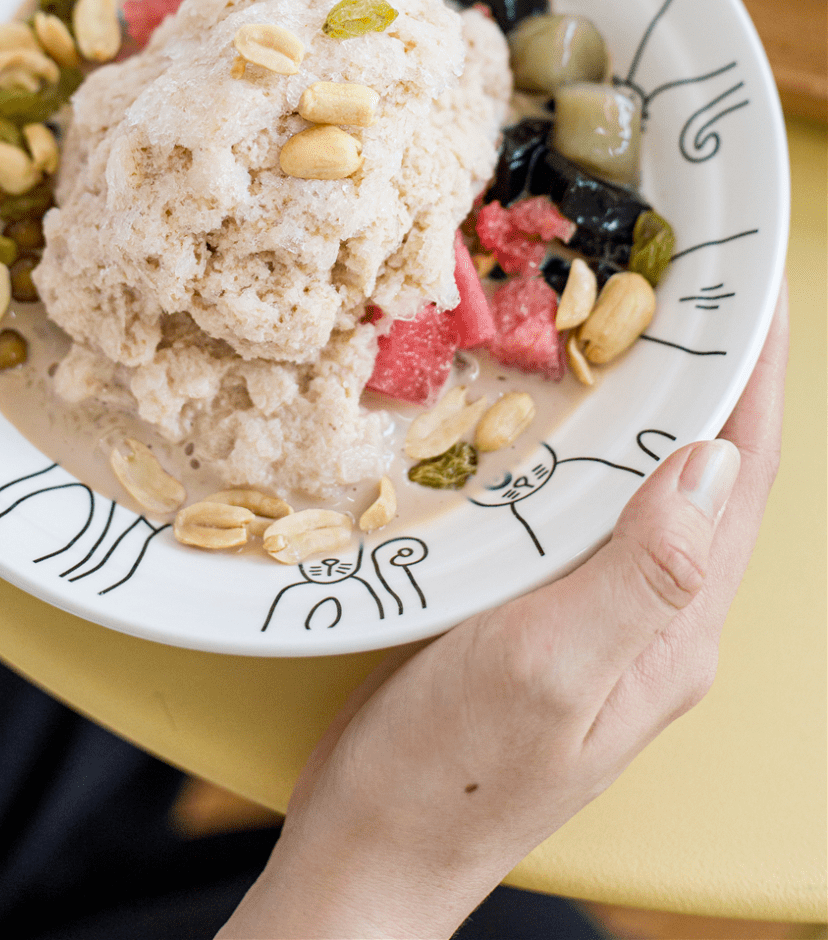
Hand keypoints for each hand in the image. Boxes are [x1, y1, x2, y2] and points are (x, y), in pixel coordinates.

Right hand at [221, 291, 786, 939]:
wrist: (376, 854)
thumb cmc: (453, 775)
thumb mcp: (548, 670)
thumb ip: (640, 571)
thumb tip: (714, 460)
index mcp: (676, 626)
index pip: (743, 479)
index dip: (755, 377)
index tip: (747, 284)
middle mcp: (656, 620)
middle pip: (709, 474)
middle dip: (712, 373)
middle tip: (683, 278)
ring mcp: (603, 620)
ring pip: (649, 487)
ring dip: (653, 402)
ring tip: (627, 320)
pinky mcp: (546, 617)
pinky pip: (590, 510)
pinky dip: (588, 446)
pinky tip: (551, 416)